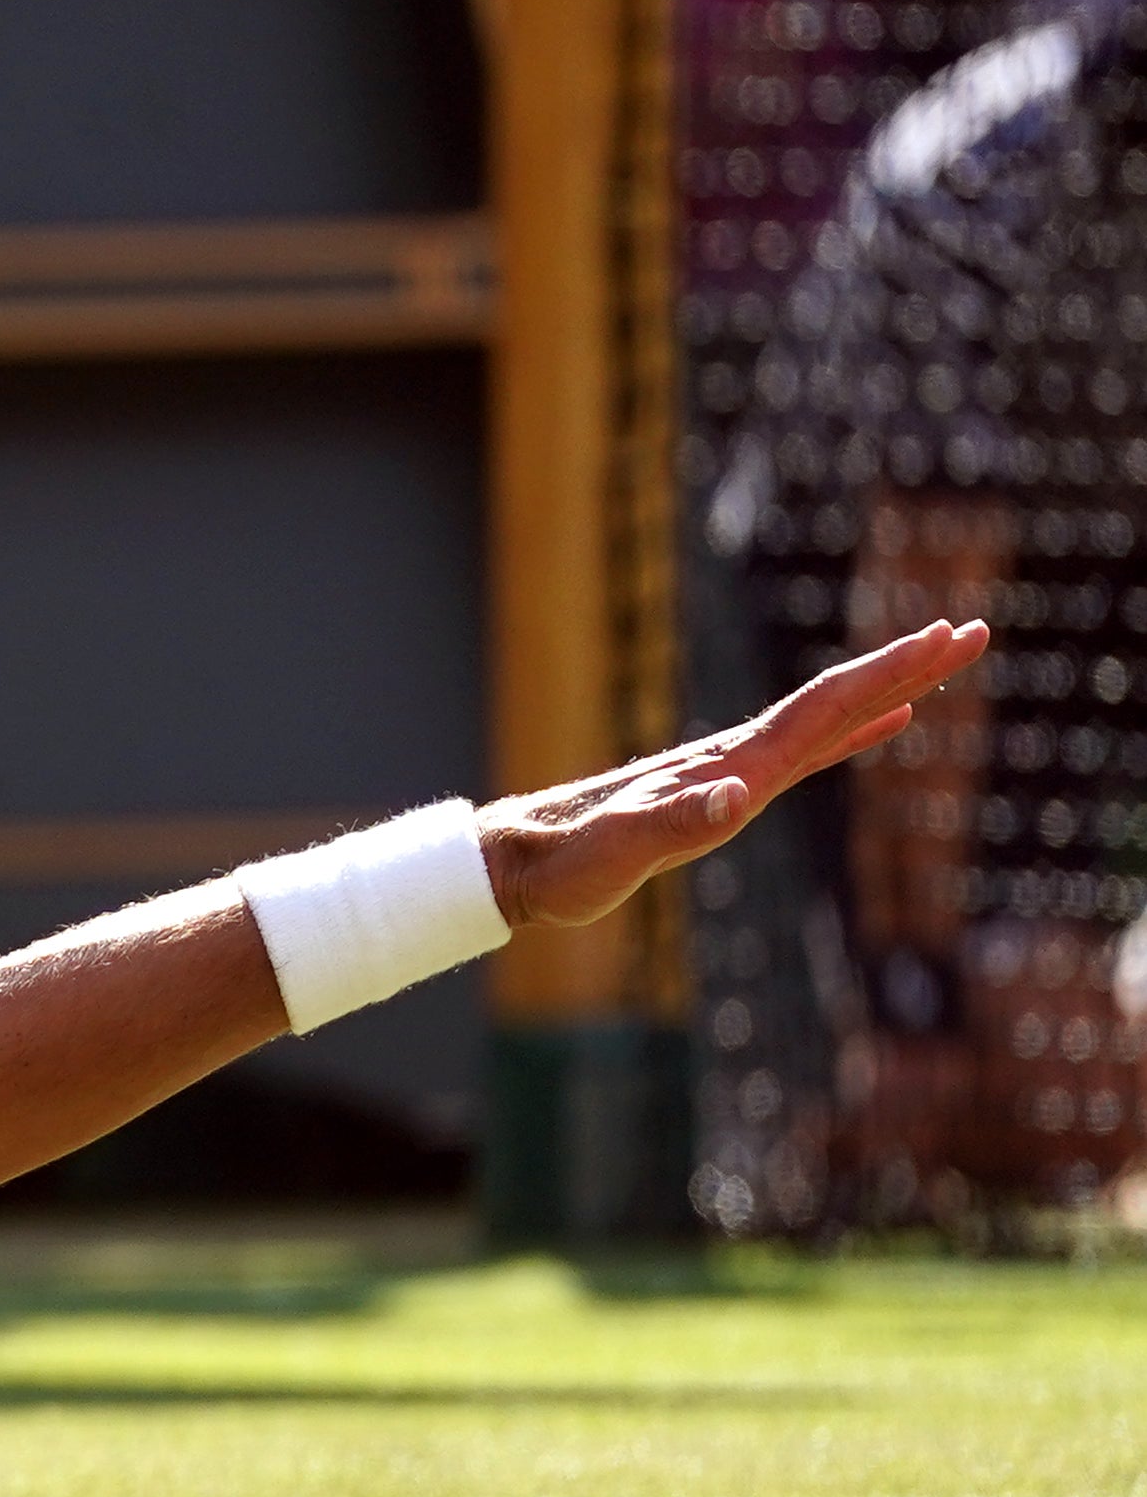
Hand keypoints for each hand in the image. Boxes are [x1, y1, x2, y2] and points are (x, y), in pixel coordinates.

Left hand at [480, 616, 989, 931]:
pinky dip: (851, 735)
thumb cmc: (565, 863)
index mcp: (727, 767)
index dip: (885, 677)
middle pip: (835, 700)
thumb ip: (675, 824)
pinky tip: (881, 727)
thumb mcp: (620, 853)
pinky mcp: (720, 792)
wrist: (520, 861)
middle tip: (975, 633)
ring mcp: (731, 771)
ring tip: (941, 663)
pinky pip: (805, 753)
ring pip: (826, 719)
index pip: (821, 709)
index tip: (943, 641)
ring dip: (888, 691)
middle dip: (906, 668)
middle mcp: (735, 759)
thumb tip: (735, 796)